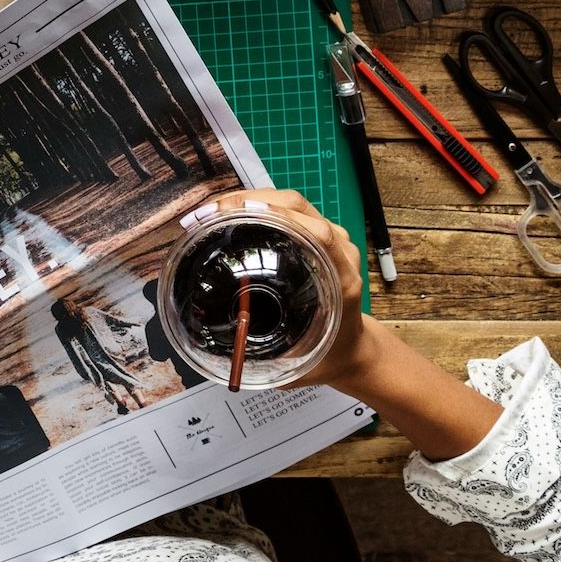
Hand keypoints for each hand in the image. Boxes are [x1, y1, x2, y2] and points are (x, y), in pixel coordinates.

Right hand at [205, 188, 370, 388]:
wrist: (351, 351)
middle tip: (209, 214)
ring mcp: (330, 241)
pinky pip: (288, 211)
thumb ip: (270, 361)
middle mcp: (339, 253)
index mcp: (341, 280)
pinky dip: (255, 207)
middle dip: (249, 201)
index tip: (240, 215)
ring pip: (291, 203)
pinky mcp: (317, 236)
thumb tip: (228, 358)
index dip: (279, 217)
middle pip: (298, 206)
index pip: (317, 233)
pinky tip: (227, 214)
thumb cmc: (328, 354)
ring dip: (248, 200)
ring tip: (211, 211)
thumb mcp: (300, 362)